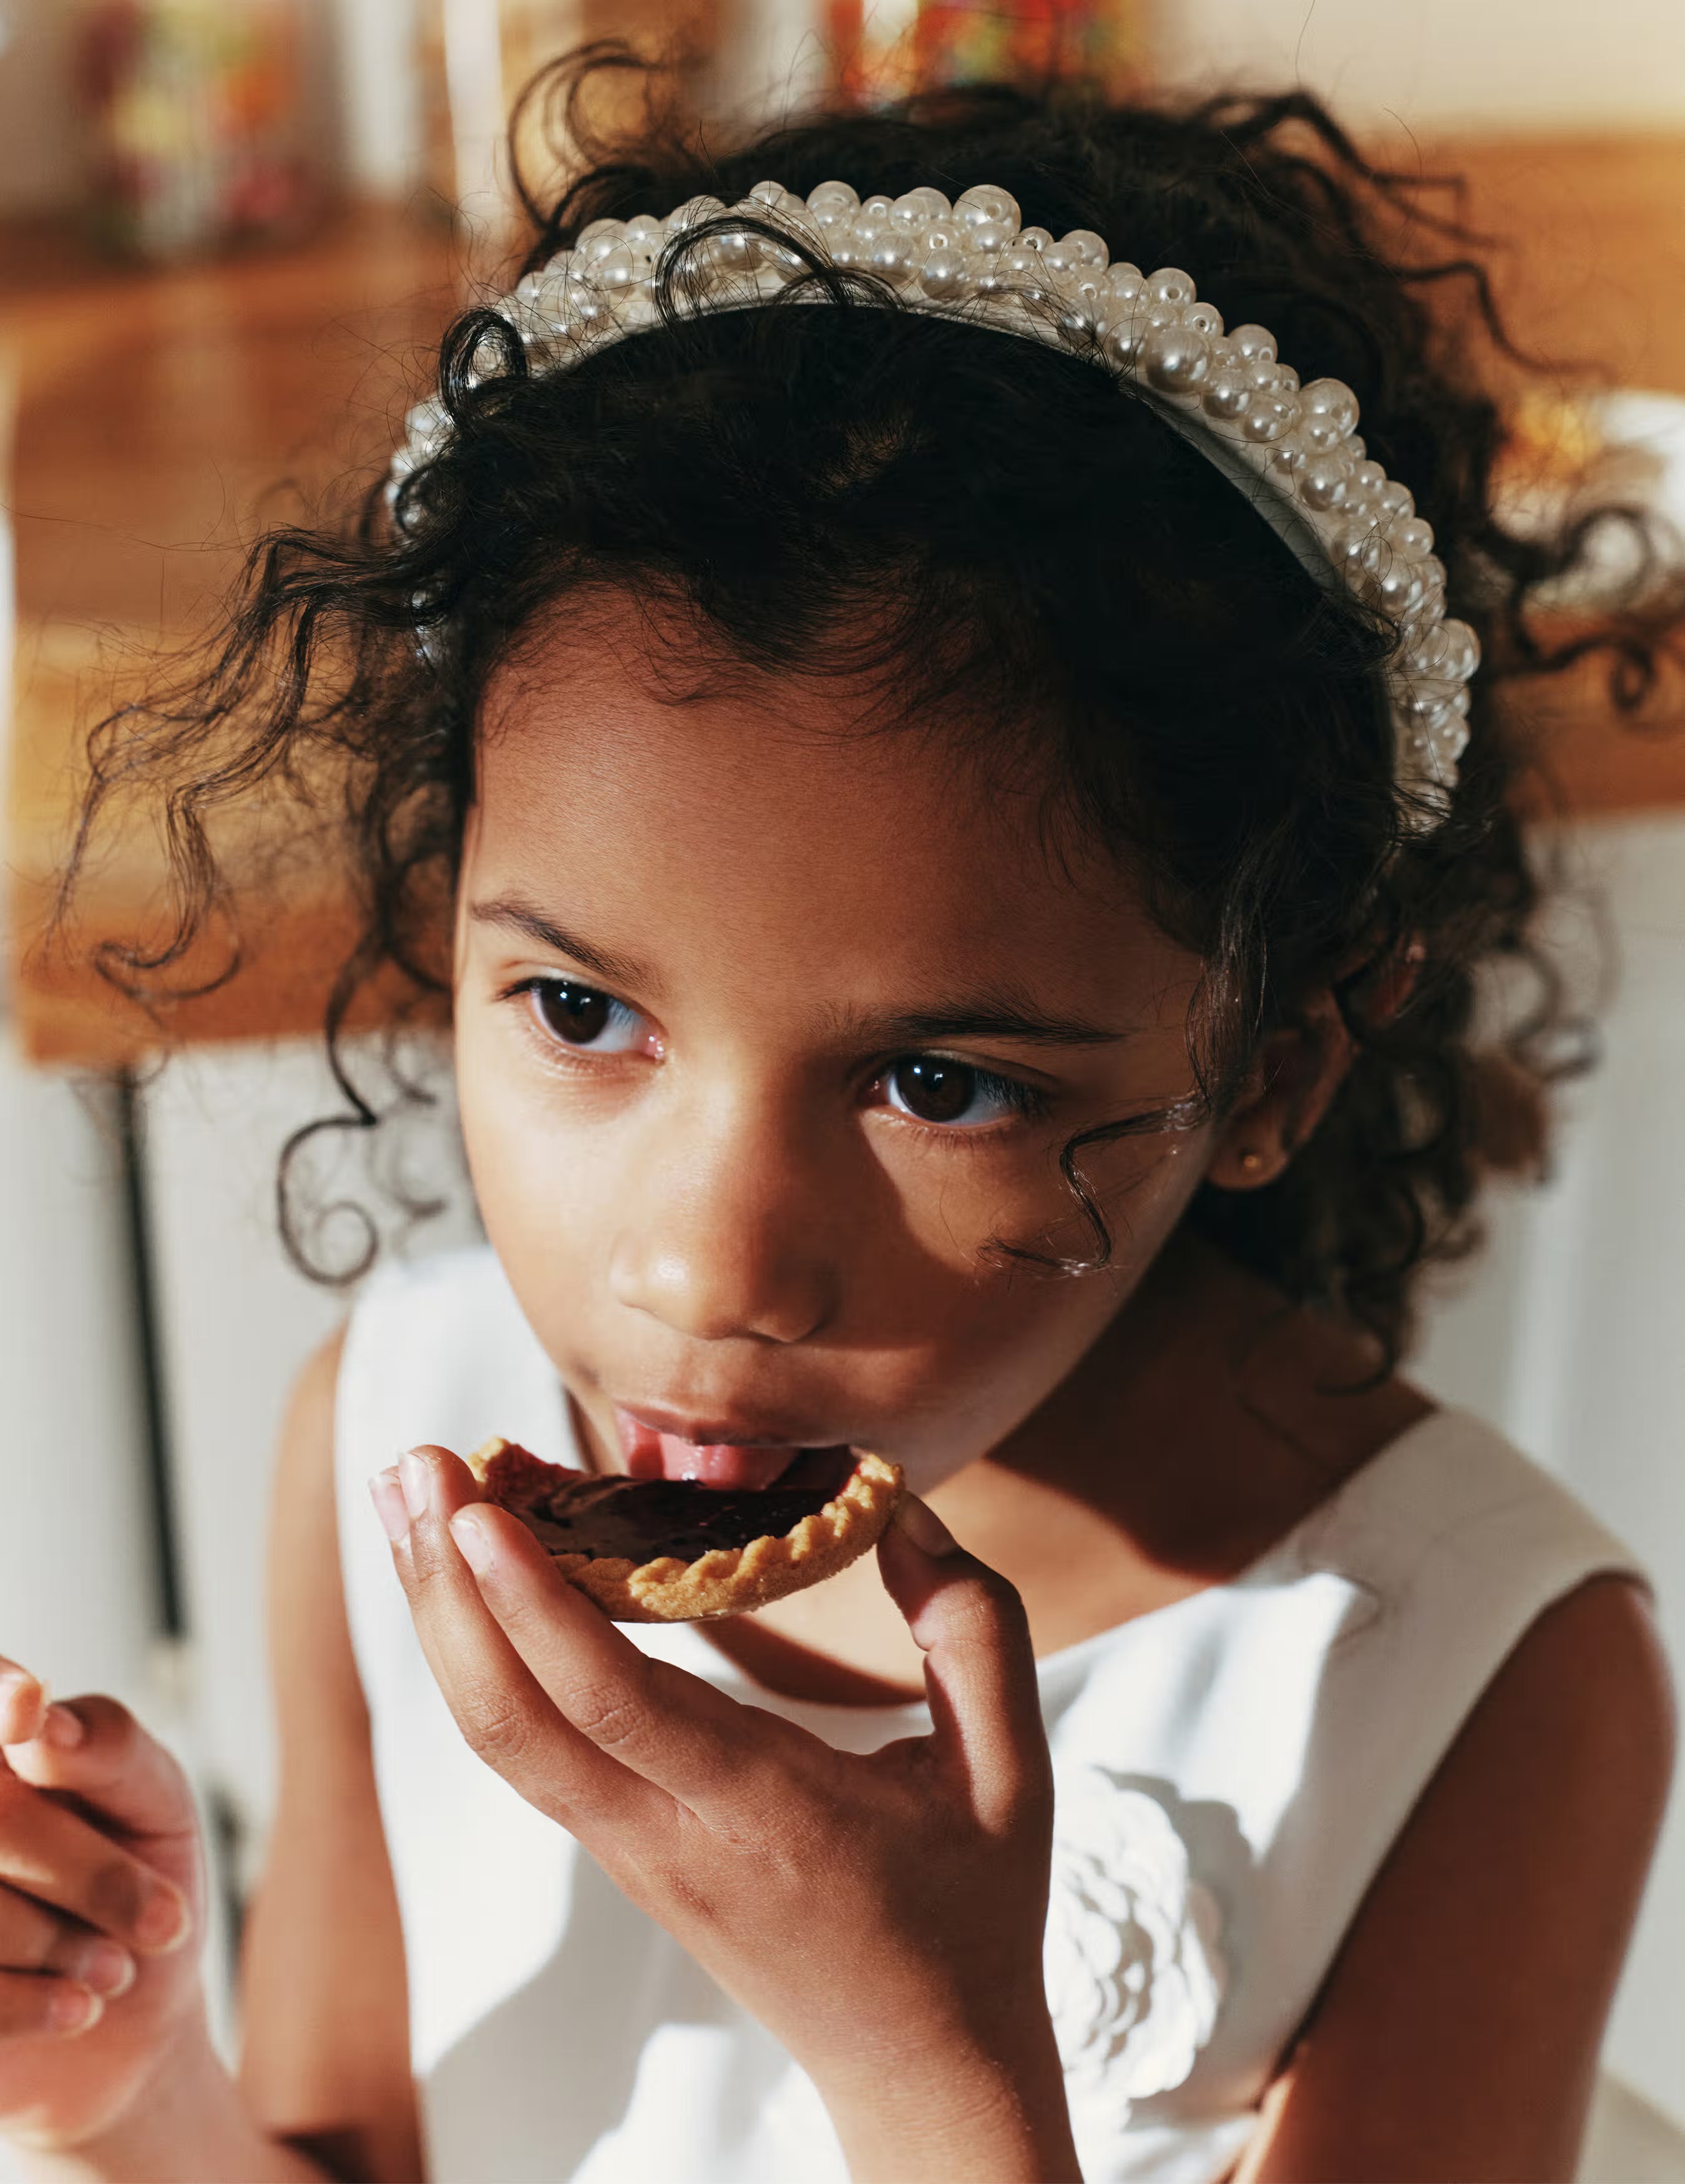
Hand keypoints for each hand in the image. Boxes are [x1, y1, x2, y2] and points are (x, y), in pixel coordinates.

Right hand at [0, 1660, 205, 2152]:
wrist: (128, 2016)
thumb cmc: (142, 1880)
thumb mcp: (154, 1802)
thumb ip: (110, 1745)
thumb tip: (41, 1720)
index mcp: (0, 1741)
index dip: (2, 1698)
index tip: (29, 1706)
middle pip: (1, 1815)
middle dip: (93, 1876)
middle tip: (168, 1922)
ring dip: (68, 1945)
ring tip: (114, 1966)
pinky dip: (37, 2002)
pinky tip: (79, 2006)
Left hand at [375, 1447, 1079, 2178]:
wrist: (921, 2063)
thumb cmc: (971, 1910)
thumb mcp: (1012, 1774)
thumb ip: (974, 1631)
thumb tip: (904, 1511)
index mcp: (767, 1814)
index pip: (618, 1708)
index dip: (535, 1610)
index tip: (478, 1514)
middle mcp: (671, 1838)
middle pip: (515, 1719)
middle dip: (446, 1591)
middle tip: (412, 1467)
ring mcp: (632, 1851)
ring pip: (500, 1735)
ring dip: (443, 1617)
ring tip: (409, 1499)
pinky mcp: (621, 1848)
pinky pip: (527, 1746)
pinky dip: (481, 1655)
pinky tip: (463, 1582)